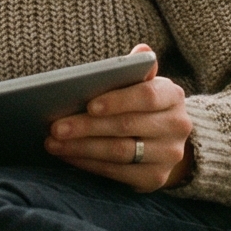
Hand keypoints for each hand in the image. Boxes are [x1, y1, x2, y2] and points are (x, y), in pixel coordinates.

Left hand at [46, 46, 194, 192]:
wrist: (164, 142)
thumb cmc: (142, 106)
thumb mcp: (143, 85)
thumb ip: (137, 70)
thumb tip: (141, 51)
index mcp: (173, 96)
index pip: (147, 96)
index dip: (117, 101)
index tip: (89, 105)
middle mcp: (177, 126)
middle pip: (127, 126)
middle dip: (87, 127)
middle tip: (55, 127)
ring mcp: (168, 155)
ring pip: (119, 152)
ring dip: (81, 148)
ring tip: (53, 143)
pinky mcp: (155, 178)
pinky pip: (116, 172)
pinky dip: (88, 164)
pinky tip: (68, 156)